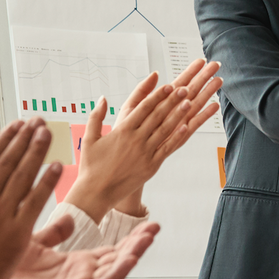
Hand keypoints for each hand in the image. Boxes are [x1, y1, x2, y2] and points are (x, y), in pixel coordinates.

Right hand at [0, 120, 62, 278]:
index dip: (4, 139)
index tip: (16, 126)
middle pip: (8, 161)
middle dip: (24, 138)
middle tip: (37, 122)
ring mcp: (0, 215)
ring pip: (23, 175)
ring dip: (36, 151)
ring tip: (47, 133)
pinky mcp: (17, 233)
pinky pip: (35, 202)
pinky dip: (46, 183)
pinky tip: (57, 167)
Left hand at [0, 221, 161, 278]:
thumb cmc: (4, 272)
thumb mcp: (34, 244)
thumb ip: (53, 234)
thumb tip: (68, 219)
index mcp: (73, 266)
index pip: (109, 251)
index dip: (128, 238)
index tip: (146, 222)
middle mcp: (79, 278)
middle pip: (117, 260)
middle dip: (138, 244)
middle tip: (155, 227)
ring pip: (113, 272)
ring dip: (133, 255)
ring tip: (149, 238)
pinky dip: (117, 273)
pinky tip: (130, 259)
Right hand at [71, 62, 222, 216]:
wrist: (96, 193)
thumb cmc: (91, 166)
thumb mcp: (89, 138)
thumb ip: (96, 116)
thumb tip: (102, 98)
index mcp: (122, 130)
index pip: (143, 107)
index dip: (157, 95)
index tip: (167, 85)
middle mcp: (135, 139)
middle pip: (158, 115)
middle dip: (172, 100)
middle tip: (185, 87)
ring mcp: (145, 153)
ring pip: (165, 129)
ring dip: (178, 115)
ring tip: (189, 102)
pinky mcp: (151, 166)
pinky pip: (167, 149)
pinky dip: (176, 137)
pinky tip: (186, 127)